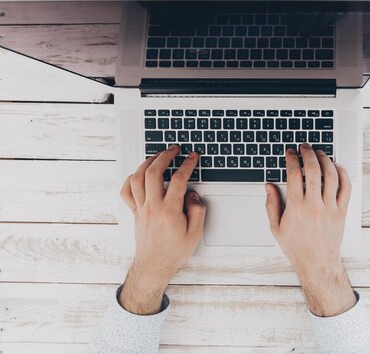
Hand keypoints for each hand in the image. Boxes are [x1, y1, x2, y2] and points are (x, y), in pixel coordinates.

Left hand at [118, 145, 205, 313]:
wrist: (154, 266)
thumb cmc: (174, 252)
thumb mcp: (195, 234)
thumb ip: (197, 211)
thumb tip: (192, 196)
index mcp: (169, 211)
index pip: (179, 180)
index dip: (187, 165)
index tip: (193, 157)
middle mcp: (153, 207)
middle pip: (154, 172)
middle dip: (164, 156)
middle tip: (174, 149)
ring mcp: (141, 208)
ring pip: (138, 178)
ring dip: (147, 163)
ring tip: (157, 156)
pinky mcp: (135, 212)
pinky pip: (126, 192)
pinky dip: (131, 179)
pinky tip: (138, 174)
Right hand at [265, 143, 355, 316]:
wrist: (317, 263)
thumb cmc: (297, 247)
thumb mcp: (276, 227)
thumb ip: (271, 204)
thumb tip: (269, 186)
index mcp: (296, 207)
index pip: (293, 174)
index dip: (292, 159)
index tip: (291, 152)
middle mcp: (314, 205)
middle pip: (313, 170)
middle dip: (308, 153)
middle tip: (305, 147)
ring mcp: (330, 207)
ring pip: (331, 175)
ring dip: (325, 160)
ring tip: (320, 153)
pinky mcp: (341, 211)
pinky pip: (346, 188)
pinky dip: (343, 174)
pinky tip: (337, 167)